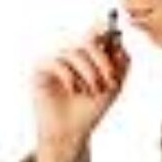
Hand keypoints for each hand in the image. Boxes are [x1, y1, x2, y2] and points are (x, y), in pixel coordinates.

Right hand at [33, 24, 129, 161]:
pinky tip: (74, 90)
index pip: (95, 34)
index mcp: (88, 57)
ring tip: (92, 91)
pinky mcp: (41, 70)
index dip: (104, 29)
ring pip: (74, 52)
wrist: (72, 133)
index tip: (113, 30)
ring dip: (88, 72)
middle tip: (110, 79)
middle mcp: (71, 56)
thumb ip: (121, 64)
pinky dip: (69, 76)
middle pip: (88, 41)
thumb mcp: (113, 87)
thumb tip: (120, 42)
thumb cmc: (90, 111)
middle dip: (102, 60)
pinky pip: (56, 63)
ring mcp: (55, 61)